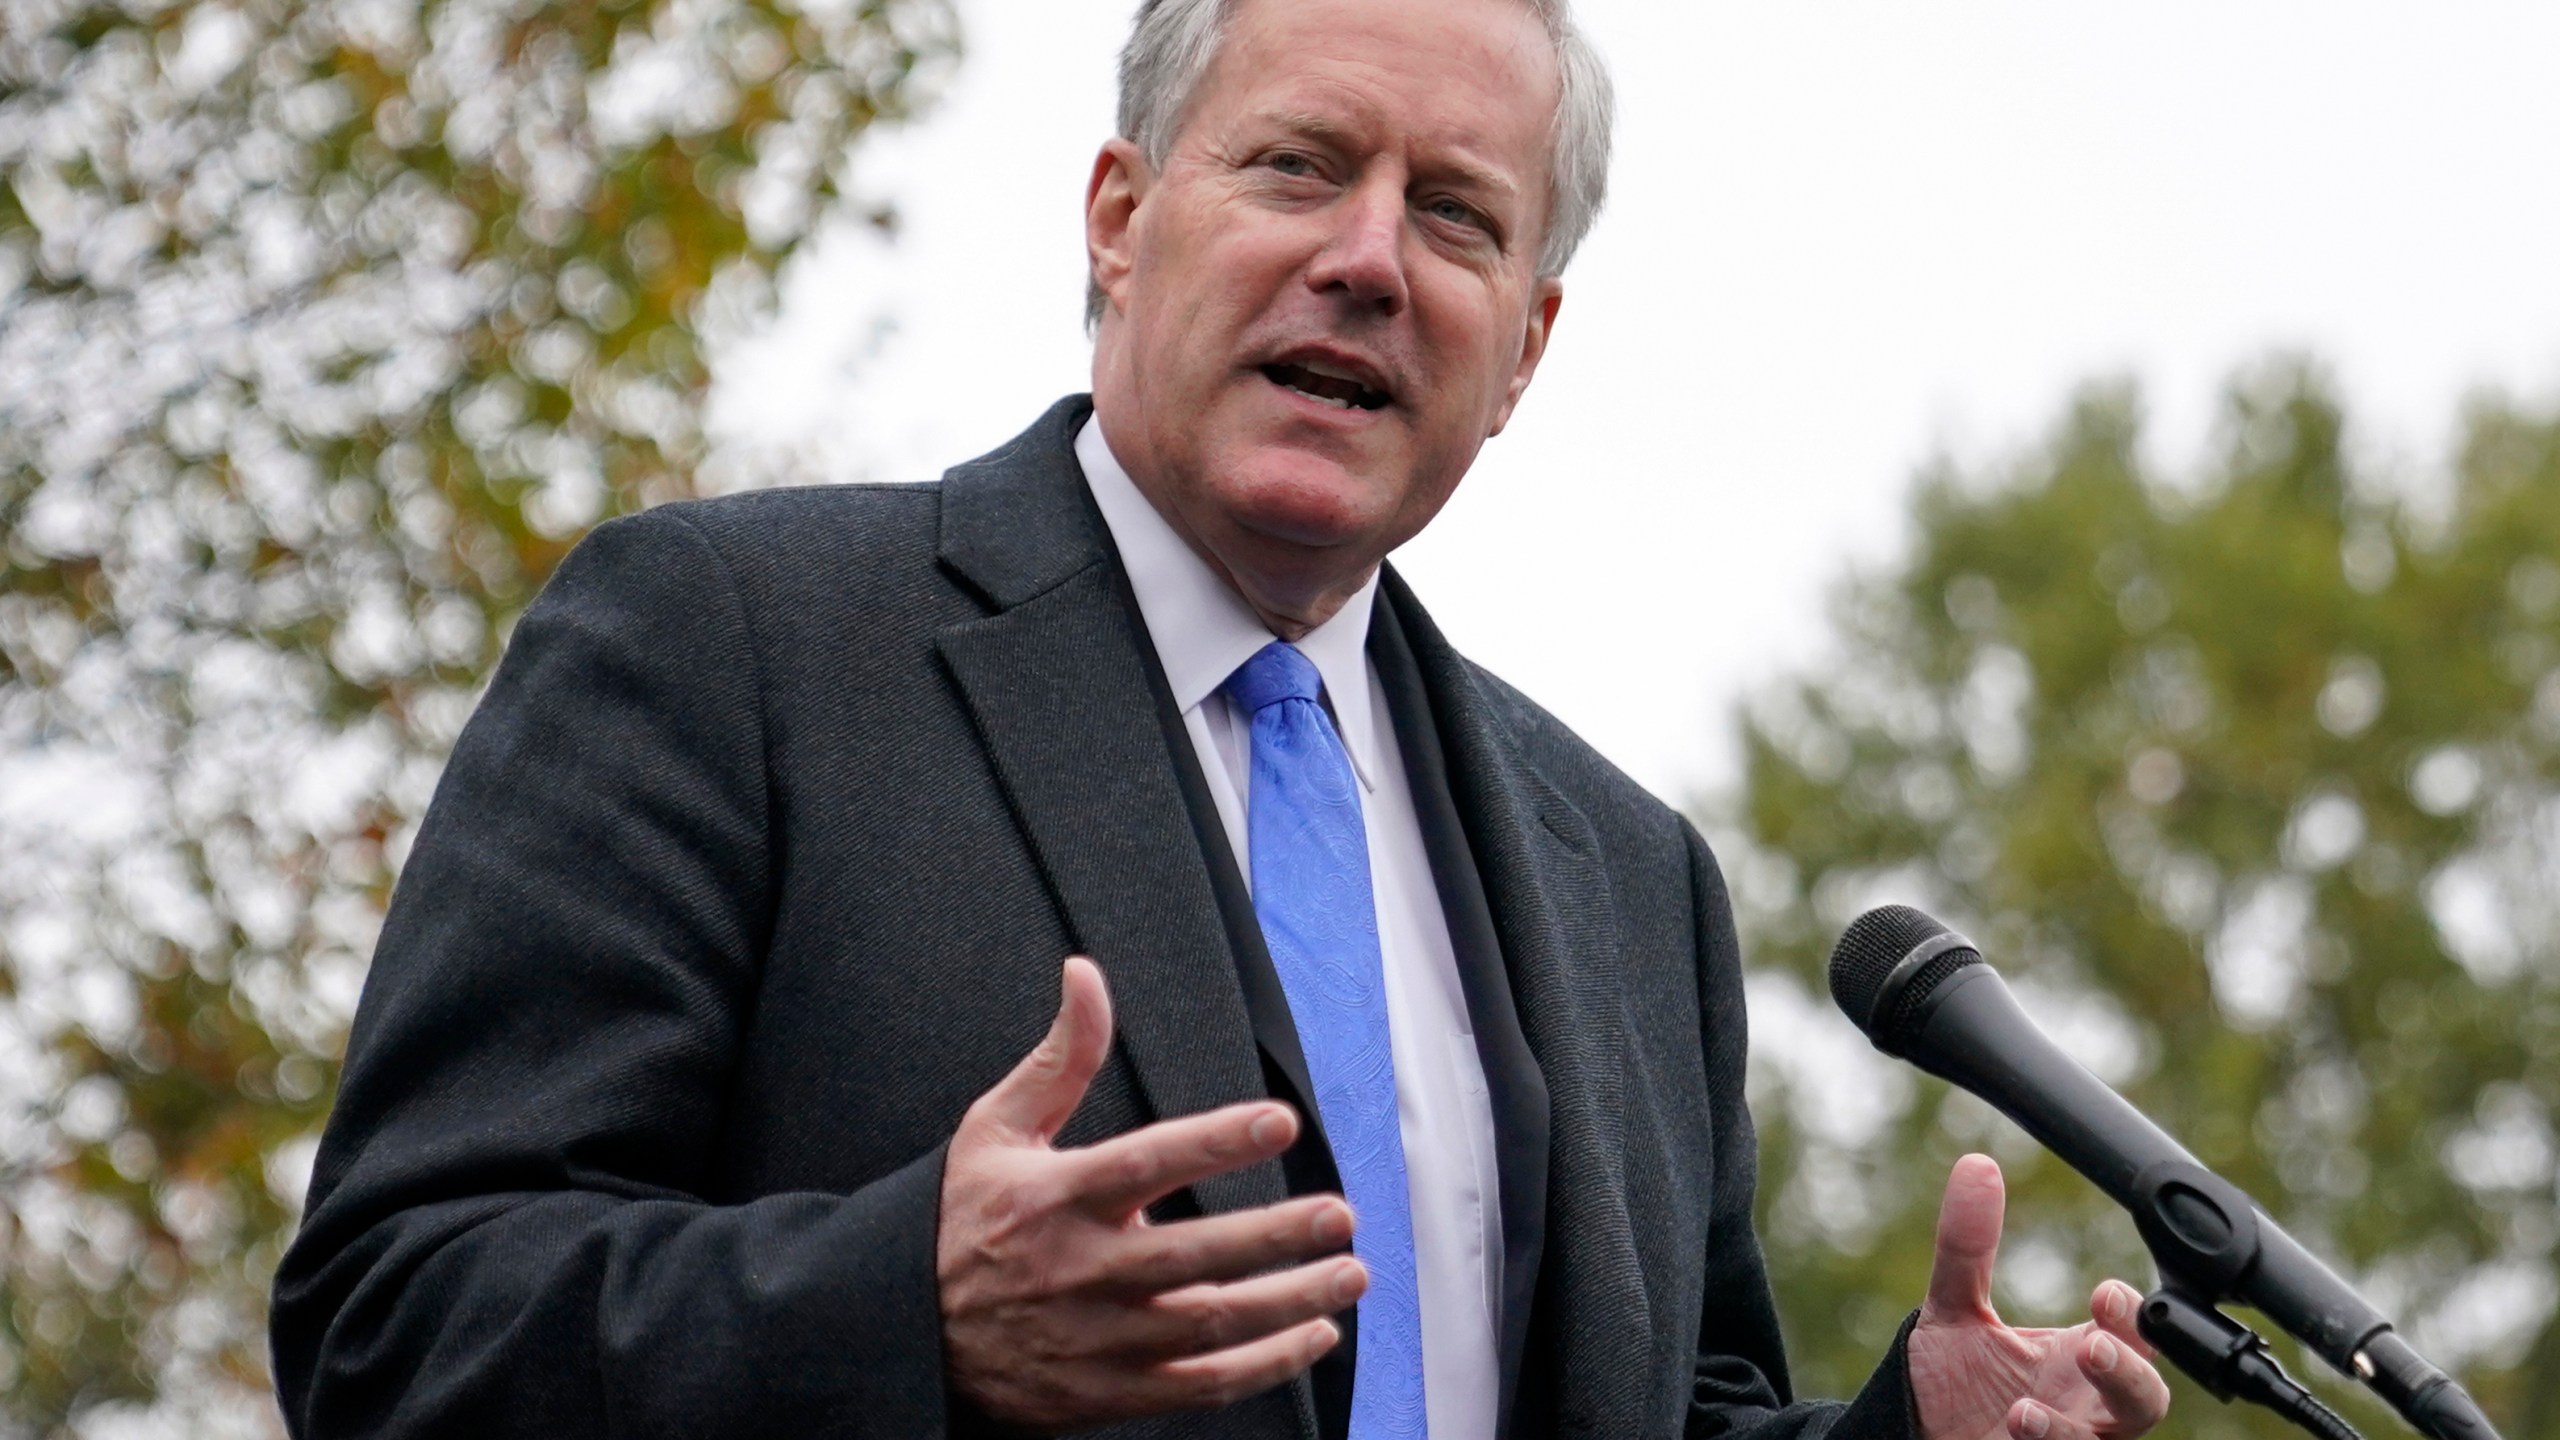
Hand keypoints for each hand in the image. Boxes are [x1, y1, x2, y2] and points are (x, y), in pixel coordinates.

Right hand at [937, 956, 1365, 1431]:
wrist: (906, 1333)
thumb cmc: (961, 1222)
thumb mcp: (994, 1129)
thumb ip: (1058, 1057)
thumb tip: (1086, 976)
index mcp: (1056, 1197)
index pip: (1148, 1161)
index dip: (1217, 1141)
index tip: (1279, 1120)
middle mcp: (1081, 1269)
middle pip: (1194, 1254)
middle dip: (1276, 1235)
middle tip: (1341, 1214)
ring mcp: (1097, 1337)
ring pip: (1209, 1324)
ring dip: (1289, 1301)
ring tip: (1348, 1272)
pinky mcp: (1107, 1391)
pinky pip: (1198, 1384)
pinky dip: (1263, 1365)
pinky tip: (1312, 1336)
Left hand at [1907, 1155, 2172, 1439]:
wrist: (1909, 1434)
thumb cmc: (1948, 1379)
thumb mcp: (1953, 1308)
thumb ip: (1967, 1246)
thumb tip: (1975, 1164)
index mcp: (2080, 1357)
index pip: (2135, 1333)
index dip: (2132, 1315)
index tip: (2104, 1293)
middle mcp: (2085, 1406)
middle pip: (2147, 1399)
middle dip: (2132, 1375)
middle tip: (2094, 1349)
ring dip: (2070, 1430)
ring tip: (2024, 1409)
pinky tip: (2013, 1426)